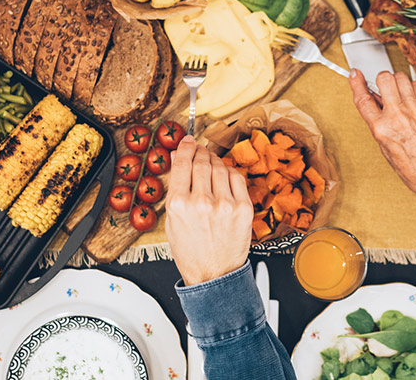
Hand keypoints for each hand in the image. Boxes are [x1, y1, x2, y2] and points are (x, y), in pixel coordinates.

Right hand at [165, 135, 252, 285]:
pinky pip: (236, 177)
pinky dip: (229, 172)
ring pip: (219, 166)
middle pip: (201, 161)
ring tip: (211, 165)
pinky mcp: (243, 208)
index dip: (185, 147)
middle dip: (199, 152)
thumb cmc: (192, 251)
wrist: (214, 274)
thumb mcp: (172, 220)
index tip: (187, 141)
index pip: (182, 163)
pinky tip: (224, 177)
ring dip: (214, 161)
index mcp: (179, 204)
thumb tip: (181, 160)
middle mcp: (201, 202)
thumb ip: (176, 189)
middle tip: (199, 150)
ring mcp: (224, 204)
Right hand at [349, 70, 415, 214]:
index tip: (355, 75)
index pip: (363, 99)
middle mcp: (398, 116)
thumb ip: (378, 123)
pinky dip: (414, 89)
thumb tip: (375, 103)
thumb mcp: (385, 147)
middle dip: (382, 81)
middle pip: (384, 79)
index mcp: (382, 129)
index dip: (356, 83)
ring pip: (401, 78)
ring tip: (401, 95)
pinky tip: (415, 100)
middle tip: (385, 88)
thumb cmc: (413, 167)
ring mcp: (415, 109)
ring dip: (398, 83)